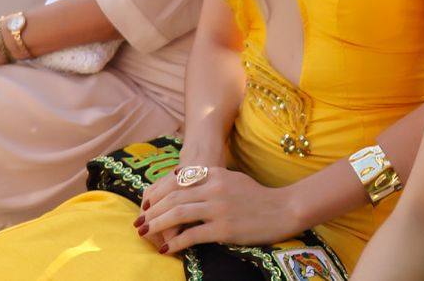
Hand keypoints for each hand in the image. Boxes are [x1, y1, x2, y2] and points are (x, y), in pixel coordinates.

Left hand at [137, 166, 301, 254]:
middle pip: (173, 198)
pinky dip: (175, 243)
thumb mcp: (231, 179)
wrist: (284, 210)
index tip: (146, 204)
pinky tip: (167, 249)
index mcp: (214, 174)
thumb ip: (208, 179)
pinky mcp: (224, 229)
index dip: (157, 193)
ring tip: (145, 234)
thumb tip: (180, 181)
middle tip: (139, 223)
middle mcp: (214, 188)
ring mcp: (219, 208)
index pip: (176, 181)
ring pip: (177, 215)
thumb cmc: (257, 196)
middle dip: (152, 211)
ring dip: (157, 226)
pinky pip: (192, 235)